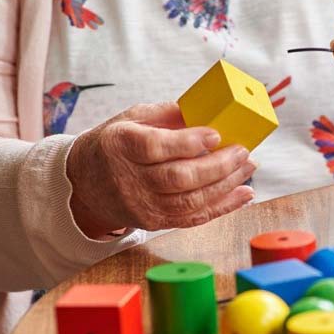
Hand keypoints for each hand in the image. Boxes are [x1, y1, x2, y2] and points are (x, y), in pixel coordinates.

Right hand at [66, 102, 255, 238]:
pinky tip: (243, 195)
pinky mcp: (154, 222)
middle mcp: (130, 179)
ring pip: (190, 201)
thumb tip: (205, 111)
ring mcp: (142, 205)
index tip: (216, 135)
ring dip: (226, 186)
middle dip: (218, 166)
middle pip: (179, 178)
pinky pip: (193, 218)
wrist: (84, 186)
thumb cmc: (113, 146)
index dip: (188, 143)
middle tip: (243, 152)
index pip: (156, 148)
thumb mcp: (129, 119)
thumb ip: (165, 114)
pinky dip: (222, 207)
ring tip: (248, 169)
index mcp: (121, 146)